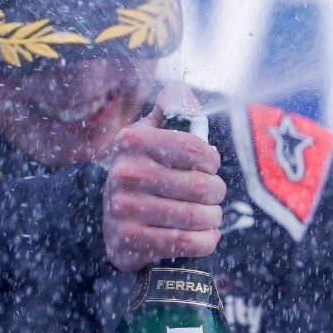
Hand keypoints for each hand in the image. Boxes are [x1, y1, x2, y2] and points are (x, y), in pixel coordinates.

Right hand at [103, 83, 226, 272]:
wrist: (116, 227)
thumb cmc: (145, 173)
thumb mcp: (151, 137)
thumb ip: (171, 111)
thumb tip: (179, 90)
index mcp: (132, 141)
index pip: (194, 148)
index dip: (212, 160)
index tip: (209, 166)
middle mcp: (124, 173)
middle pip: (200, 185)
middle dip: (217, 192)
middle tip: (213, 196)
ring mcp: (123, 209)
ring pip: (196, 215)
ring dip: (213, 218)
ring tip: (210, 216)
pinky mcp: (129, 241)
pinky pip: (186, 242)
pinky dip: (206, 241)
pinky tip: (206, 236)